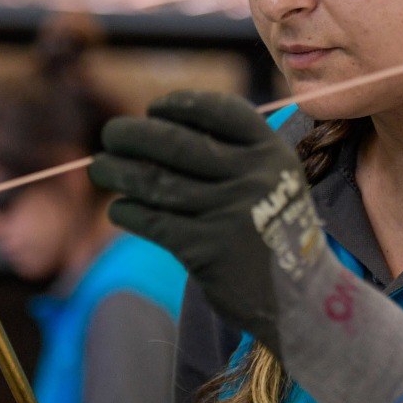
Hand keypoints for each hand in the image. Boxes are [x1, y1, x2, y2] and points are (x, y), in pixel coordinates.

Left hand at [89, 91, 402, 402]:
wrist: (302, 297)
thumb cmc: (274, 231)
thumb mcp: (274, 179)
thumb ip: (232, 153)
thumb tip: (156, 129)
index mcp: (271, 152)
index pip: (218, 110)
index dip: (180, 105)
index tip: (154, 109)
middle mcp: (252, 177)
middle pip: (176, 143)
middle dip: (134, 134)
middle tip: (111, 134)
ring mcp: (229, 212)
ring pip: (156, 182)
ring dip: (118, 172)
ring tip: (100, 169)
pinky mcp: (207, 249)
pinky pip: (153, 221)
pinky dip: (128, 212)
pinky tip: (119, 209)